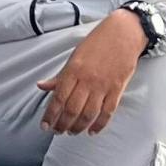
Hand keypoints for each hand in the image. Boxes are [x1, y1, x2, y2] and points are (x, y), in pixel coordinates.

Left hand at [38, 9, 146, 134]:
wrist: (123, 33)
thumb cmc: (97, 43)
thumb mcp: (74, 56)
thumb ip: (60, 75)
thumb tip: (41, 86)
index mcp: (73, 70)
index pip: (58, 98)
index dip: (50, 115)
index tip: (44, 126)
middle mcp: (87, 80)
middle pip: (72, 110)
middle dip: (62, 124)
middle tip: (57, 131)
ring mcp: (103, 86)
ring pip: (88, 114)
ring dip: (78, 127)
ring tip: (71, 132)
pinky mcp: (117, 89)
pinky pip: (107, 112)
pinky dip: (99, 124)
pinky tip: (92, 131)